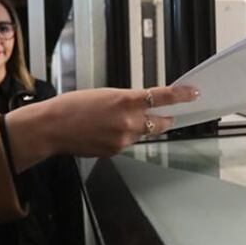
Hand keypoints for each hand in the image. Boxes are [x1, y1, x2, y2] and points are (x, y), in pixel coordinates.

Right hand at [4, 85, 199, 171]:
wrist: (51, 128)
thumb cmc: (71, 107)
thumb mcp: (104, 94)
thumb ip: (126, 100)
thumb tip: (141, 105)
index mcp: (125, 100)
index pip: (162, 97)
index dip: (181, 96)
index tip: (194, 93)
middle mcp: (128, 122)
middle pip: (161, 122)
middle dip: (166, 119)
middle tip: (169, 115)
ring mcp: (123, 139)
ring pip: (143, 134)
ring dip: (140, 128)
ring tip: (117, 121)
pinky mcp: (115, 151)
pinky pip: (128, 142)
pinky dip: (124, 136)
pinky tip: (106, 131)